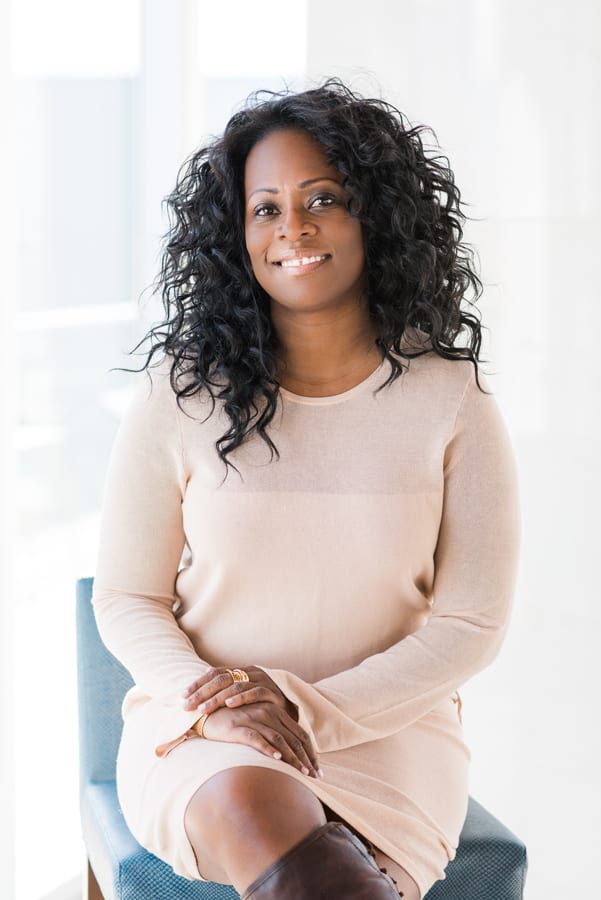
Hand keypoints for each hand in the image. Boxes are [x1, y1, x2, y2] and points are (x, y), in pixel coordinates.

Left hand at [182, 665, 297, 719]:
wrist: (289, 712)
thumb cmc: (259, 706)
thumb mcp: (241, 696)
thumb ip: (223, 693)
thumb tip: (198, 690)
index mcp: (239, 670)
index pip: (214, 673)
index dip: (197, 683)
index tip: (182, 696)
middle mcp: (249, 672)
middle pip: (221, 678)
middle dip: (202, 692)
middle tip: (187, 706)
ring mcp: (261, 680)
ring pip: (234, 686)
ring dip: (217, 698)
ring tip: (203, 709)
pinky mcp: (272, 692)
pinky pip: (254, 693)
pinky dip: (240, 698)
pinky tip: (229, 705)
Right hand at [192, 701, 322, 778]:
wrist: (207, 714)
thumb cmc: (235, 722)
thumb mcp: (258, 725)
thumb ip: (274, 734)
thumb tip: (291, 756)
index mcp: (276, 711)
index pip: (300, 733)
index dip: (311, 752)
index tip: (319, 770)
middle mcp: (267, 712)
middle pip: (293, 738)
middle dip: (306, 758)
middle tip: (315, 777)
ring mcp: (253, 719)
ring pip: (279, 739)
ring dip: (292, 757)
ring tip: (302, 773)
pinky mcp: (238, 727)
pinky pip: (256, 738)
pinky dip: (268, 748)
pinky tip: (277, 759)